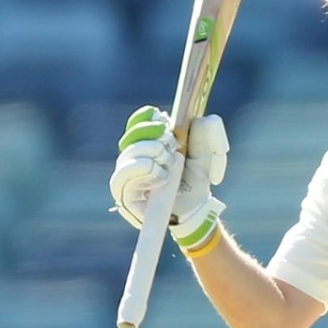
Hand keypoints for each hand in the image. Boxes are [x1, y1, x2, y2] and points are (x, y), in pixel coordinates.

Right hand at [109, 105, 229, 250]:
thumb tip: (199, 119)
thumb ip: (202, 136)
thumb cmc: (195, 182)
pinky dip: (146, 172)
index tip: (161, 117)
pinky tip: (162, 177)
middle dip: (154, 138)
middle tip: (173, 146)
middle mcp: (132, 159)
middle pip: (130, 139)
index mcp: (148, 145)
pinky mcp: (124, 196)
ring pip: (127, 156)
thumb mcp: (204, 156)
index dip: (144, 119)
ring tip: (169, 163)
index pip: (136, 125)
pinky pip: (123, 179)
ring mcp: (126, 178)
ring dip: (150, 154)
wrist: (195, 210)